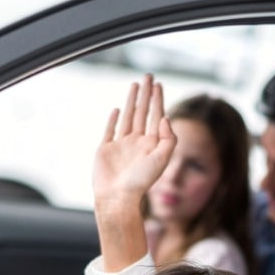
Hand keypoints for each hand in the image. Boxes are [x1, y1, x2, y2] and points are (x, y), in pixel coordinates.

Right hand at [92, 74, 176, 211]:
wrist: (117, 197)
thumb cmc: (140, 181)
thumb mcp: (162, 159)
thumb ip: (168, 138)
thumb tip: (166, 117)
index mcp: (152, 144)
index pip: (157, 116)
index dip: (158, 100)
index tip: (158, 84)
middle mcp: (138, 142)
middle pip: (143, 112)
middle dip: (146, 94)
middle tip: (148, 76)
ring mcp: (122, 145)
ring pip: (129, 117)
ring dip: (132, 101)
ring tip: (135, 85)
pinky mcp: (106, 149)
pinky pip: (111, 130)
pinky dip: (114, 119)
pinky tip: (119, 110)